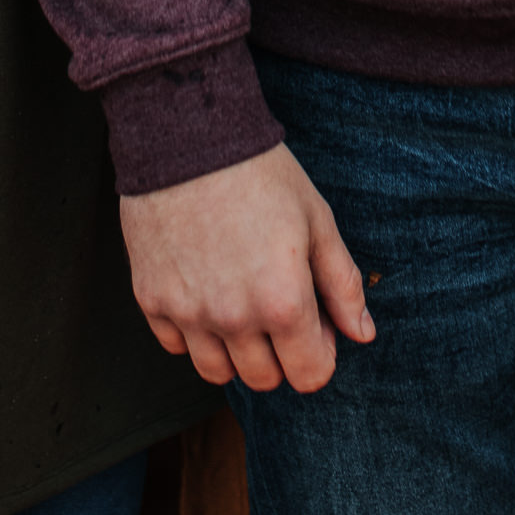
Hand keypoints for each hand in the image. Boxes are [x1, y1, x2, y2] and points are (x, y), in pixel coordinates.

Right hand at [119, 142, 374, 394]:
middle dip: (280, 353)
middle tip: (277, 305)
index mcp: (282, 302)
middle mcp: (234, 319)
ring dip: (235, 350)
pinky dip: (193, 330)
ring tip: (240, 302)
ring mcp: (187, 313)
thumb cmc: (259, 172)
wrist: (187, 135)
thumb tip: (363, 333)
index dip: (319, 352)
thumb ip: (342, 284)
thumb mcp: (317, 219)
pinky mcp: (151, 299)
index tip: (314, 321)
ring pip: (218, 372)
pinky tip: (205, 289)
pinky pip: (176, 345)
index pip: (311, 375)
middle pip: (264, 379)